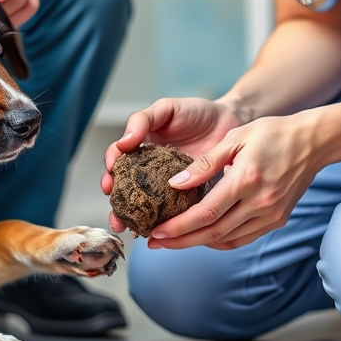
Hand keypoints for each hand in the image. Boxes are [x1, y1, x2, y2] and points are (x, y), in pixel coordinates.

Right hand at [101, 98, 242, 231]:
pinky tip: (160, 231)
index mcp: (141, 149)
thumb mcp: (166, 109)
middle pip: (127, 190)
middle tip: (116, 216)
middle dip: (118, 206)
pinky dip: (166, 223)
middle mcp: (150, 170)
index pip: (118, 161)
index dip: (110, 171)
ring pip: (147, 206)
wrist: (231, 120)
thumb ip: (142, 120)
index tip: (110, 180)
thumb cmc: (197, 112)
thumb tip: (123, 143)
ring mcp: (169, 186)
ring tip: (131, 229)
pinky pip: (174, 212)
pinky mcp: (189, 197)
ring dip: (136, 220)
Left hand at [146, 112, 327, 250]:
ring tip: (172, 241)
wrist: (313, 141)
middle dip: (180, 241)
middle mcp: (260, 203)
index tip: (156, 232)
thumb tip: (175, 184)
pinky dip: (220, 241)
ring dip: (197, 243)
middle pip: (213, 233)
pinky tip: (201, 236)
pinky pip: (243, 238)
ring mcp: (271, 214)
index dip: (178, 227)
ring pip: (227, 240)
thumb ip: (204, 164)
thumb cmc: (271, 133)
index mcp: (246, 180)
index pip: (206, 213)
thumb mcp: (234, 139)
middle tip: (154, 243)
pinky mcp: (277, 219)